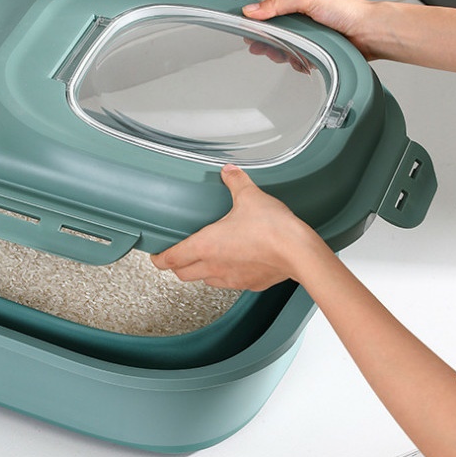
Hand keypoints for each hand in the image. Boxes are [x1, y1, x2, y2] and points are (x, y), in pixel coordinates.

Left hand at [150, 164, 323, 290]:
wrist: (300, 252)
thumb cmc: (272, 229)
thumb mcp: (249, 196)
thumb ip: (235, 182)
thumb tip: (229, 171)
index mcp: (205, 246)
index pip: (171, 260)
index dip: (159, 259)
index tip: (156, 256)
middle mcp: (214, 267)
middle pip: (183, 275)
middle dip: (178, 266)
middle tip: (178, 255)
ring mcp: (232, 279)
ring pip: (206, 281)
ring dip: (202, 271)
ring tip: (207, 257)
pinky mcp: (250, 285)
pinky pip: (230, 283)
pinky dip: (226, 275)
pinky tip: (235, 262)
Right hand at [242, 0, 455, 71]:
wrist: (371, 33)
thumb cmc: (347, 12)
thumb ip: (279, 3)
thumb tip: (252, 9)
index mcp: (297, 8)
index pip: (267, 16)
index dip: (254, 24)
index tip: (245, 31)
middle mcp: (301, 25)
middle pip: (271, 36)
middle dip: (264, 43)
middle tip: (259, 48)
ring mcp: (308, 41)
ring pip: (283, 52)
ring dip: (281, 55)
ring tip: (285, 54)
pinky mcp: (315, 57)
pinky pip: (297, 64)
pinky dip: (297, 64)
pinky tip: (302, 62)